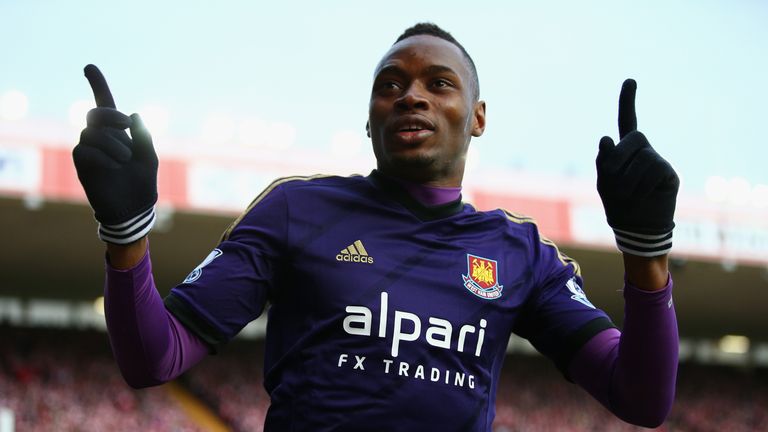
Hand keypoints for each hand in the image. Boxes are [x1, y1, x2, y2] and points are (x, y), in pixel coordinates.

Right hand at [72, 64, 157, 243]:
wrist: (134, 208)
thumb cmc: (143, 183)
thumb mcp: (150, 157)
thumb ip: (143, 136)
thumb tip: (134, 114)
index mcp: (119, 132)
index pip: (105, 104)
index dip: (97, 85)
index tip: (89, 66)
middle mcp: (102, 138)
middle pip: (96, 113)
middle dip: (111, 115)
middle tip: (126, 126)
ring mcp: (90, 150)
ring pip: (92, 132)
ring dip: (113, 142)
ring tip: (125, 159)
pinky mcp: (82, 164)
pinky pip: (85, 150)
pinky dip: (102, 156)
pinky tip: (114, 166)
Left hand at [596, 79, 678, 256]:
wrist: (637, 228)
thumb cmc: (618, 204)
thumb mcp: (604, 183)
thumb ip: (603, 161)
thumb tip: (606, 137)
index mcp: (624, 150)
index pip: (627, 120)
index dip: (628, 101)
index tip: (630, 80)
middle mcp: (643, 151)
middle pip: (634, 138)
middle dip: (618, 160)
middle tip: (612, 181)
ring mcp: (658, 161)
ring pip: (642, 159)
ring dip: (627, 181)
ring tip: (625, 196)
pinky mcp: (669, 174)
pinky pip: (653, 172)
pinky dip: (640, 187)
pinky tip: (640, 197)